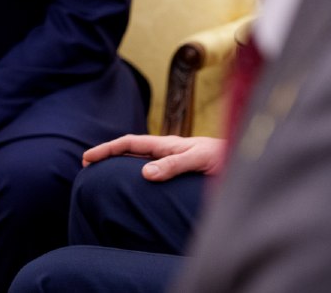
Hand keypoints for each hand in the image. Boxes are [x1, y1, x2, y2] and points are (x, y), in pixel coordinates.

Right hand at [82, 133, 226, 180]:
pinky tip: (135, 187)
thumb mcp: (199, 160)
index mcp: (167, 144)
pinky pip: (153, 171)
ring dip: (120, 165)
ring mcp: (173, 160)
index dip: (107, 149)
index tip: (87, 158)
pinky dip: (137, 175)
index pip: (130, 143)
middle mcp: (167, 151)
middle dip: (108, 155)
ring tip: (103, 178)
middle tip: (86, 166)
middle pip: (131, 150)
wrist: (243, 159)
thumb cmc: (224, 157)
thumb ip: (173, 165)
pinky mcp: (180, 171)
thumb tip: (144, 172)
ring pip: (140, 161)